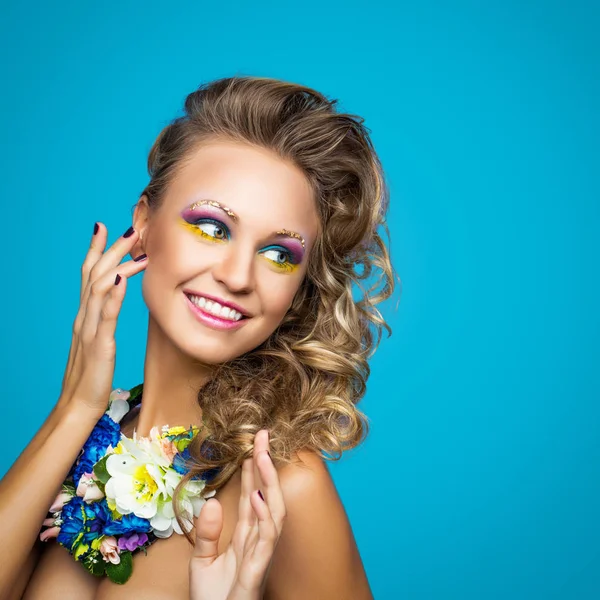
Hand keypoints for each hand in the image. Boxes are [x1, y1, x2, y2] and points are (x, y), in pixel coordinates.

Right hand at [59, 222, 147, 419]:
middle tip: (130, 228)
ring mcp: (89, 329)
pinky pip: (105, 316)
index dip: (95, 249)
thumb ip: (104, 317)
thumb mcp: (99, 340)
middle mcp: (84, 317)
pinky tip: (121, 279)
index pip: (88, 274)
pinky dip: (112, 295)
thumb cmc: (92, 374)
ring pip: (99, 288)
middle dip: (112, 249)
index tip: (104, 226)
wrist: (78, 404)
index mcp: (85, 315)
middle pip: (94, 273)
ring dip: (118, 265)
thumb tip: (115, 296)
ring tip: (138, 249)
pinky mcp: (99, 345)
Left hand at [189, 429, 285, 599]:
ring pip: (274, 510)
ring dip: (269, 482)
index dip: (254, 470)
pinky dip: (266, 515)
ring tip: (261, 455)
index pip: (253, 495)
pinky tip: (257, 495)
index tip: (252, 444)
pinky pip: (267, 538)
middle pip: (266, 494)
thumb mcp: (201, 561)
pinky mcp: (258, 568)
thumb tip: (211, 503)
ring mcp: (261, 552)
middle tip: (261, 435)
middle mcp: (257, 539)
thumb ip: (206, 533)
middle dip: (265, 465)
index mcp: (245, 536)